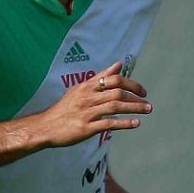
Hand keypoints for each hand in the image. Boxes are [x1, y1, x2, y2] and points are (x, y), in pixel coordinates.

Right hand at [31, 61, 151, 147]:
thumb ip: (101, 77)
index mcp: (87, 86)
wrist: (45, 126)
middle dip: (136, 97)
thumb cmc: (65, 107)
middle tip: (147, 103)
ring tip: (147, 110)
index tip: (142, 91)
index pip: (114, 79)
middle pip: (117, 92)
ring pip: (115, 106)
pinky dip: (124, 123)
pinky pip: (108, 123)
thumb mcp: (80, 88)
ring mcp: (87, 112)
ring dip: (134, 108)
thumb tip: (118, 64)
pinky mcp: (86, 128)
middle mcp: (88, 97)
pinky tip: (135, 123)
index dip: (131, 83)